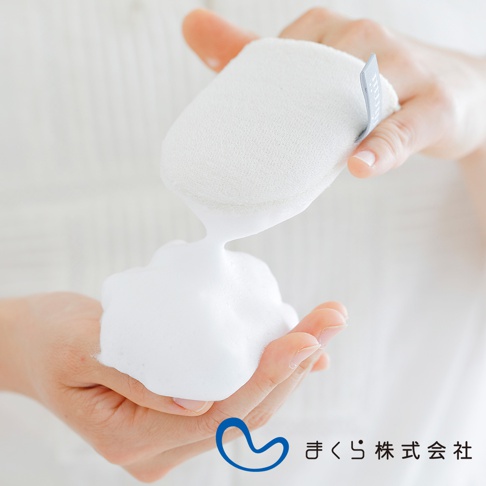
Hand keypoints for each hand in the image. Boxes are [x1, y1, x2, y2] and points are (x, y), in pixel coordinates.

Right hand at [0, 292, 347, 481]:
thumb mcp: (82, 346)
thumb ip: (138, 377)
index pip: (216, 414)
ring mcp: (170, 432)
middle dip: (293, 366)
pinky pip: (234, 396)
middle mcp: (157, 447)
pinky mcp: (178, 410)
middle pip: (243, 413)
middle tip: (330, 320)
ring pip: (246, 407)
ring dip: (288, 367)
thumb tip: (204, 402)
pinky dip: (268, 370)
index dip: (265, 377)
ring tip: (322, 327)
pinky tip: (296, 348)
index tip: (304, 339)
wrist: (31, 342)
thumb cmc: (49, 338)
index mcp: (129, 437)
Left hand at [182, 8, 485, 177]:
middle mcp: (368, 41)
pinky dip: (383, 146)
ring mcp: (406, 71)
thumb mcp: (316, 67)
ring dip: (342, 119)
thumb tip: (190, 23)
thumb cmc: (374, 86)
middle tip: (260, 140)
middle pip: (322, 66)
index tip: (240, 117)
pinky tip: (360, 164)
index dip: (260, 84)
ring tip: (320, 150)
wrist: (457, 95)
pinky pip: (406, 127)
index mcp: (332, 31)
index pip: (285, 49)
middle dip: (292, 100)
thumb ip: (256, 53)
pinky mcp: (436, 107)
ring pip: (366, 89)